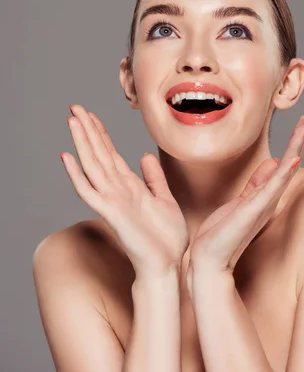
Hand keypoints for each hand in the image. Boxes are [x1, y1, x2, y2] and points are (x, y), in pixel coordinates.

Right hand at [60, 105, 188, 281]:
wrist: (168, 265)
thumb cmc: (166, 238)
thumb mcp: (165, 199)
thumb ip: (153, 178)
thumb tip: (144, 156)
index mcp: (129, 186)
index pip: (110, 153)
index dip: (100, 133)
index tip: (90, 114)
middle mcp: (117, 190)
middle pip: (97, 154)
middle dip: (86, 130)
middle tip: (74, 107)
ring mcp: (112, 201)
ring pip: (92, 165)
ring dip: (81, 143)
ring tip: (72, 120)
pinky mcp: (111, 213)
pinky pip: (89, 192)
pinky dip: (76, 175)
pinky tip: (66, 157)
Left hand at [188, 112, 303, 281]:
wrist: (208, 258)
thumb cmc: (222, 232)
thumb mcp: (241, 201)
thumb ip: (256, 183)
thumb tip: (272, 162)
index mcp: (265, 194)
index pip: (284, 162)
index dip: (295, 141)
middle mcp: (268, 198)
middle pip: (290, 162)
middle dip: (300, 139)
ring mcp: (262, 204)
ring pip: (284, 170)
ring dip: (296, 148)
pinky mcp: (253, 211)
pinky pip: (271, 189)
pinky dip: (284, 173)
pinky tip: (293, 158)